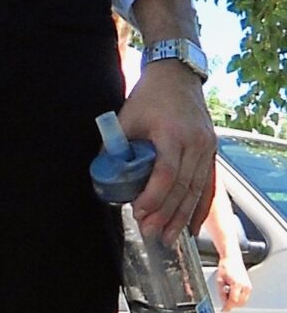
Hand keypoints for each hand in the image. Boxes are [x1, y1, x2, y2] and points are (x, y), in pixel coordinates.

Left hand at [116, 61, 216, 244]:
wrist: (177, 74)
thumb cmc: (149, 96)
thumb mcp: (126, 118)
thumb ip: (115, 148)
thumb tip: (102, 178)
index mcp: (173, 133)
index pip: (166, 172)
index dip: (154, 196)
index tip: (140, 213)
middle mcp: (195, 141)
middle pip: (183, 186)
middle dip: (167, 214)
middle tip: (152, 234)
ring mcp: (207, 147)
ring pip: (197, 189)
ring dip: (183, 217)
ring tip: (170, 238)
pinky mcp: (211, 151)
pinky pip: (208, 185)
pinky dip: (200, 207)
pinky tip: (191, 226)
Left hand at [215, 254, 251, 312]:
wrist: (232, 258)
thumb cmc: (226, 266)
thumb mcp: (219, 280)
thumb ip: (221, 293)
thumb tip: (223, 302)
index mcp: (237, 284)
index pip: (233, 301)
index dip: (227, 307)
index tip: (224, 310)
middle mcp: (245, 286)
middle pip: (239, 303)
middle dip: (232, 305)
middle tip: (224, 303)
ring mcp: (248, 286)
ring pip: (243, 301)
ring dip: (236, 302)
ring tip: (228, 296)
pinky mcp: (249, 285)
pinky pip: (245, 297)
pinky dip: (239, 298)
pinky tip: (233, 294)